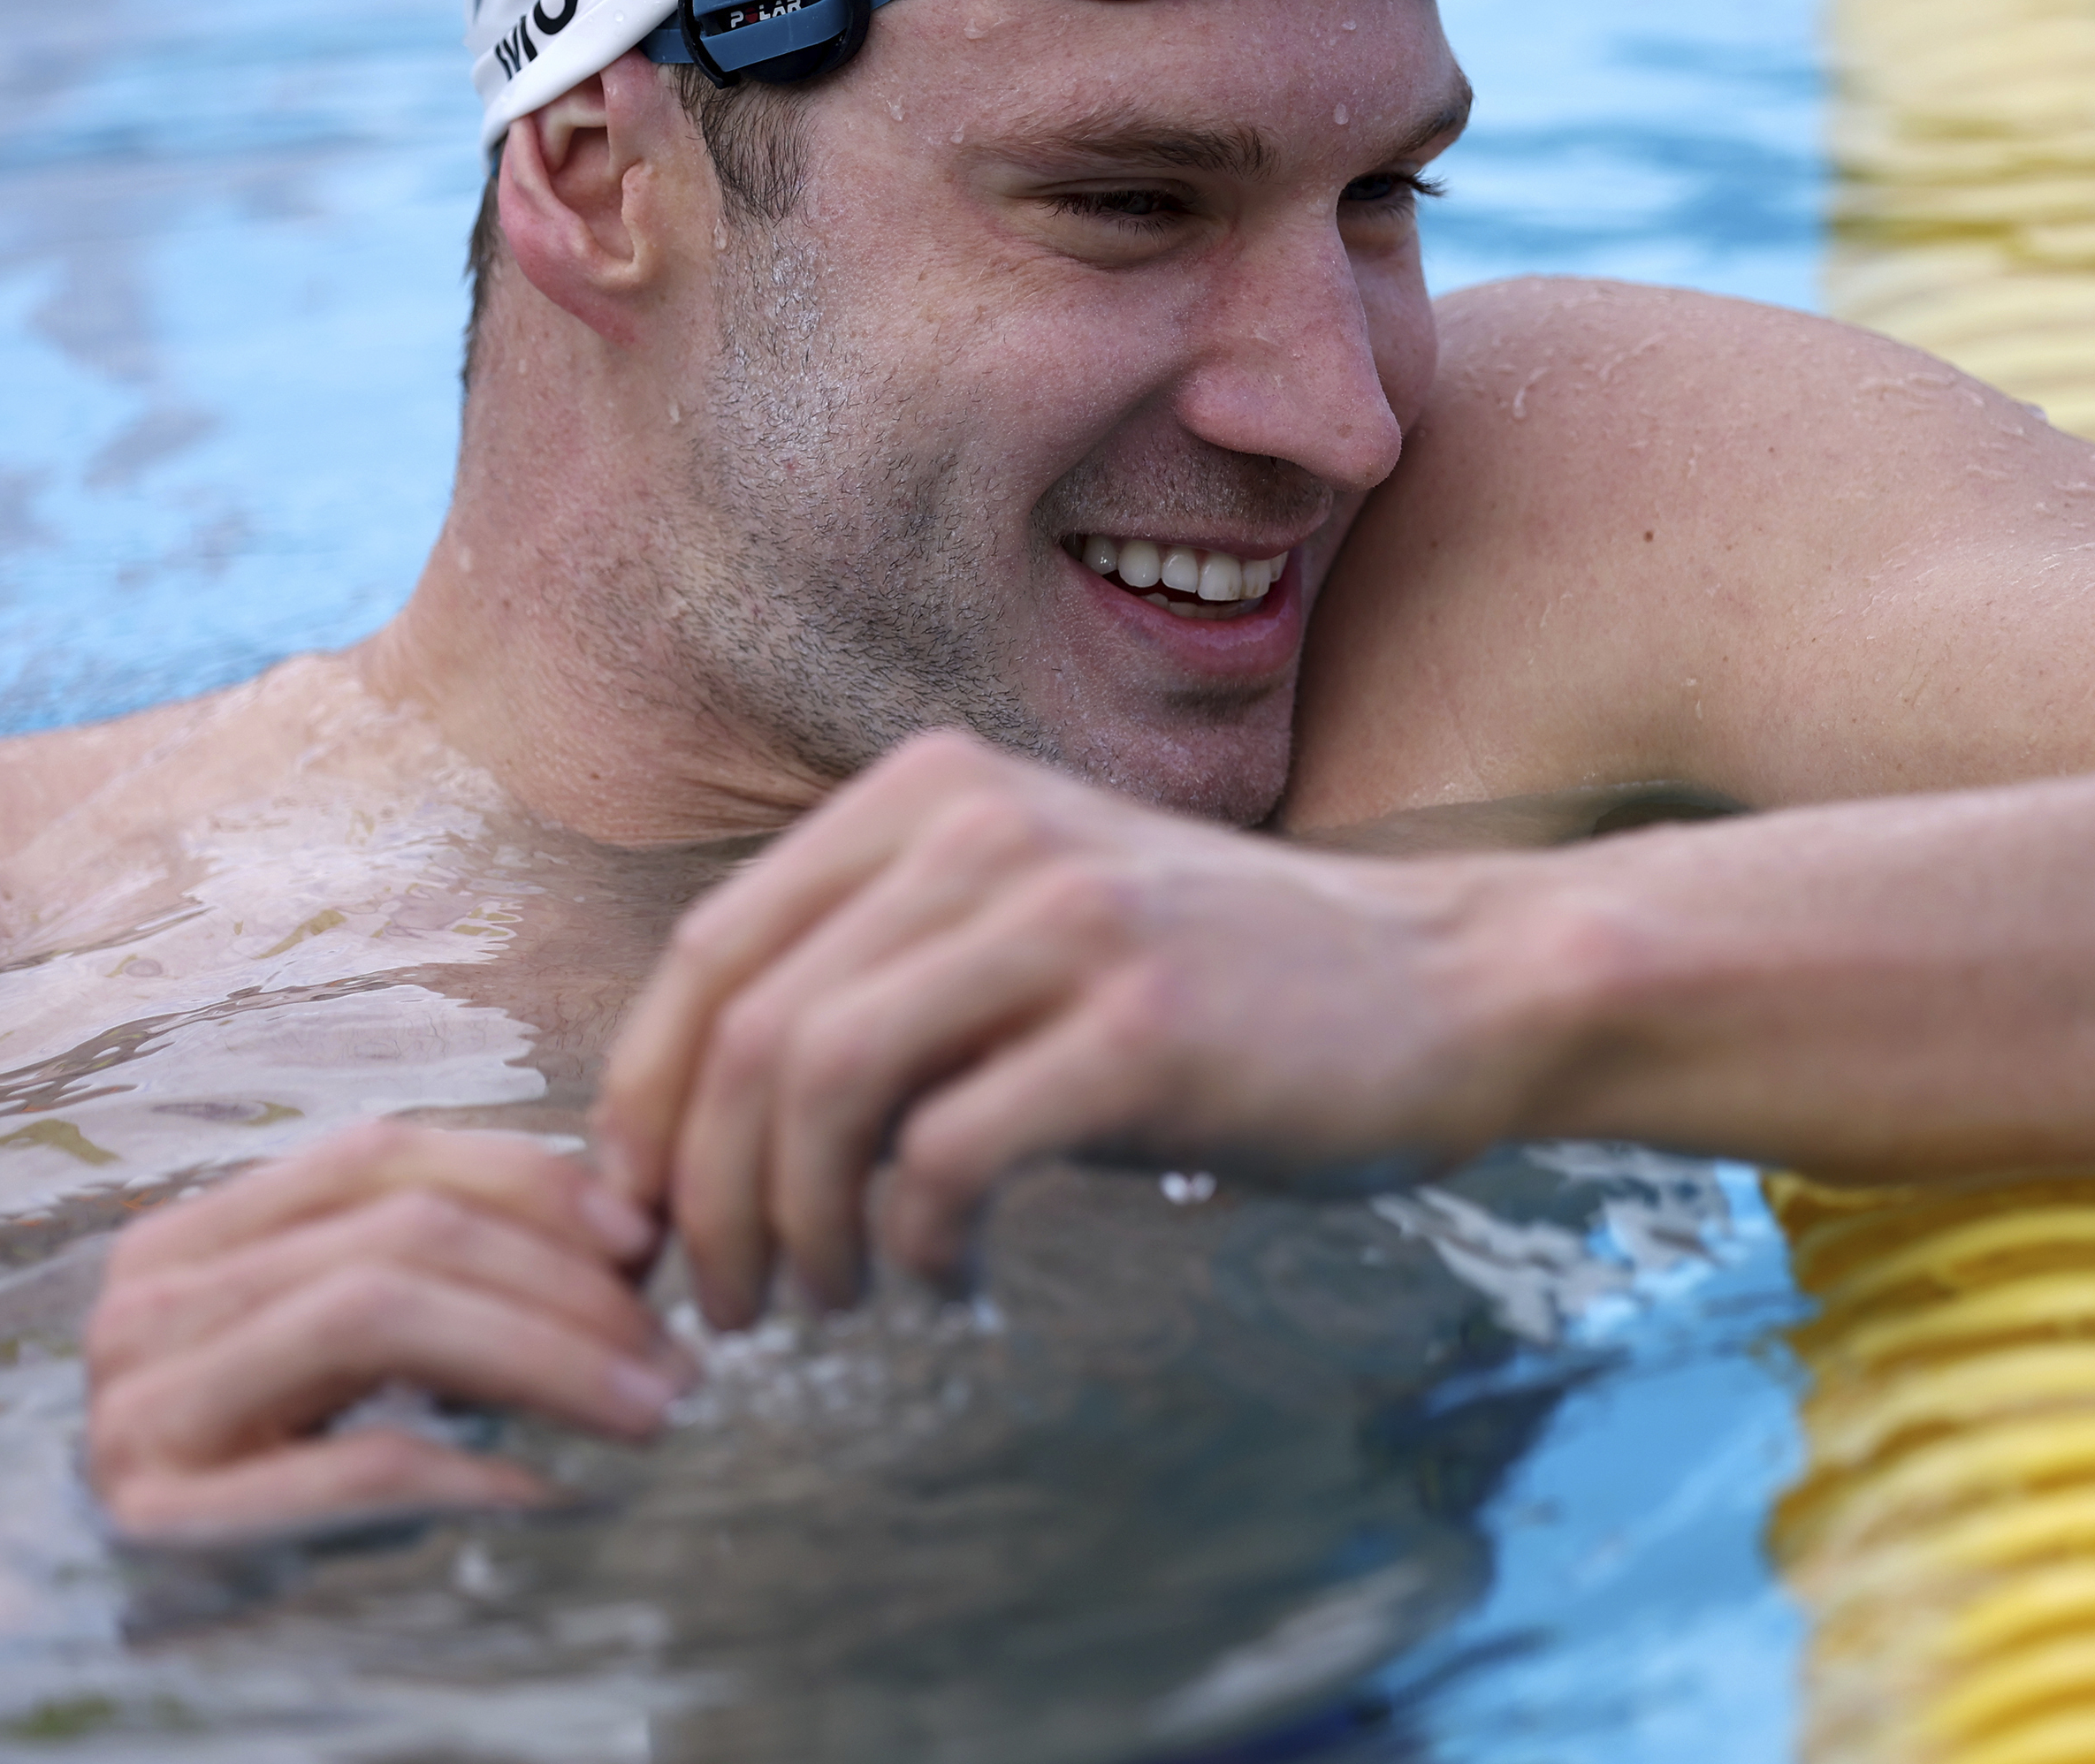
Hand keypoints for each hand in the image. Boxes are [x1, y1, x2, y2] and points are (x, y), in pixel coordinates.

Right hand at [81, 1121, 691, 1540]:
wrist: (134, 1623)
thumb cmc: (265, 1473)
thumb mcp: (338, 1352)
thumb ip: (436, 1273)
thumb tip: (625, 1241)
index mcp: (190, 1236)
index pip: (376, 1155)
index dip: (525, 1179)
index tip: (642, 1238)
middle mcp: (147, 1302)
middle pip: (398, 1235)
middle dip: (564, 1283)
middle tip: (670, 1353)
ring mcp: (138, 1405)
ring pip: (377, 1314)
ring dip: (546, 1355)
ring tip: (646, 1406)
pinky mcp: (160, 1517)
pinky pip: (350, 1462)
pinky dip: (471, 1468)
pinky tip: (549, 1491)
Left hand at [592, 732, 1538, 1328]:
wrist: (1449, 988)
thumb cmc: (1222, 988)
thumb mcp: (1030, 927)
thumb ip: (883, 976)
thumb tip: (695, 1127)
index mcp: (934, 793)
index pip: (713, 951)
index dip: (645, 1101)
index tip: (646, 1219)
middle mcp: (985, 828)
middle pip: (749, 1032)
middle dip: (704, 1196)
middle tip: (727, 1299)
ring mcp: (1067, 921)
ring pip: (823, 1087)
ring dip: (795, 1229)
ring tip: (827, 1302)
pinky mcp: (1142, 1026)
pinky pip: (948, 1157)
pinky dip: (916, 1248)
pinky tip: (950, 1283)